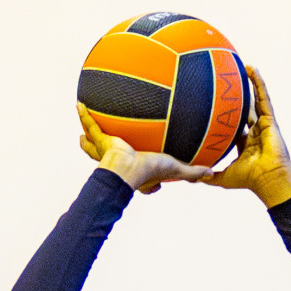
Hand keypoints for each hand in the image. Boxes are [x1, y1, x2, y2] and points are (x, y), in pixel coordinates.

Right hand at [78, 103, 209, 193]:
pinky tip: (78, 104)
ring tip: (82, 133)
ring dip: (88, 138)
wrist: (127, 168)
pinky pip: (92, 125)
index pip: (145, 182)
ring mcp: (108, 151)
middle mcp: (120, 161)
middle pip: (113, 159)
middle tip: (107, 149)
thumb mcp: (174, 169)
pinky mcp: (102, 141)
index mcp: (138, 172)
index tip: (156, 186)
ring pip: (95, 144)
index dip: (151, 186)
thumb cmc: (148, 171)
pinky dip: (84, 115)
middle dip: (109, 156)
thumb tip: (212, 174)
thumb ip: (192, 172)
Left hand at [199, 66, 290, 207]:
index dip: (228, 115)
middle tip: (231, 81)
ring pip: (256, 99)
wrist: (267, 179)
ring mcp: (263, 125)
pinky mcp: (270, 120)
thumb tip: (192, 179)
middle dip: (240, 95)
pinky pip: (263, 98)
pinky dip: (259, 83)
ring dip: (251, 83)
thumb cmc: (249, 180)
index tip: (219, 105)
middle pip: (246, 108)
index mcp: (246, 143)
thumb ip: (208, 176)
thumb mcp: (224, 178)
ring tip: (244, 67)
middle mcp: (255, 132)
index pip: (235, 125)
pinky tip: (253, 70)